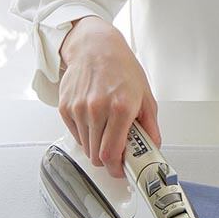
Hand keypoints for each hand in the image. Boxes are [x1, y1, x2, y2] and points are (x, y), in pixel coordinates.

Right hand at [58, 15, 162, 178]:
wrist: (95, 47)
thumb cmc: (121, 67)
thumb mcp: (145, 95)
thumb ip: (150, 125)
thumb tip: (153, 146)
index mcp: (120, 108)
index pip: (111, 153)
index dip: (116, 168)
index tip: (120, 170)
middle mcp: (97, 109)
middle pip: (96, 155)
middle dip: (107, 159)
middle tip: (116, 151)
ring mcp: (79, 109)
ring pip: (85, 147)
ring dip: (96, 146)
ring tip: (106, 129)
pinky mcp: (65, 107)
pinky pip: (75, 134)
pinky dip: (85, 134)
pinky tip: (94, 119)